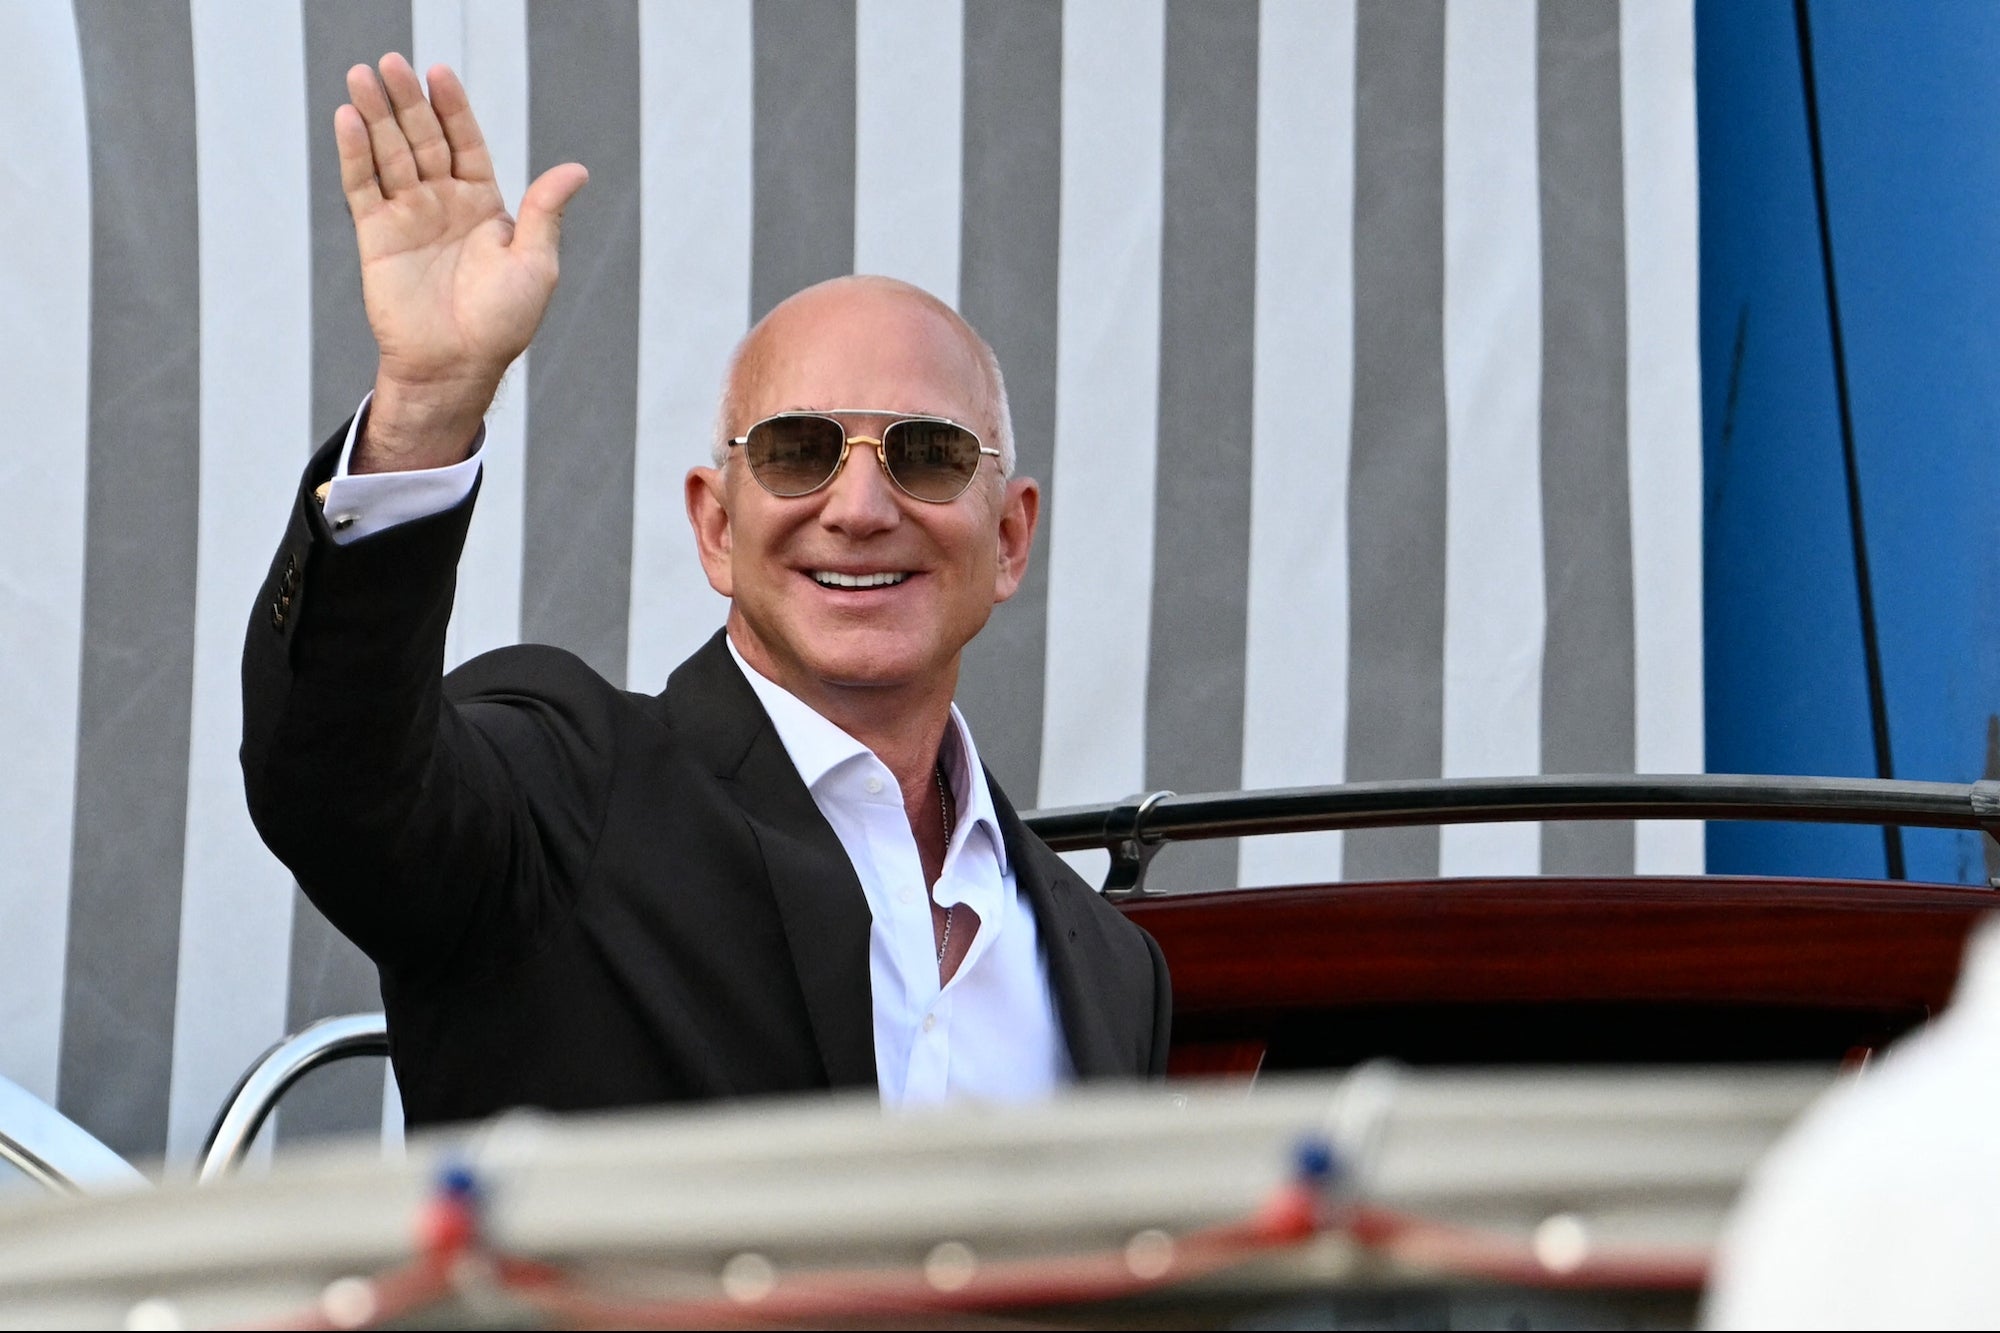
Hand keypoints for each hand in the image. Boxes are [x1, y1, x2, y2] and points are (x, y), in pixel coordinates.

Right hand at [336, 53, 586, 469]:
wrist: (456, 365)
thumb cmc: (502, 323)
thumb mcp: (536, 264)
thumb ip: (546, 212)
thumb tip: (576, 169)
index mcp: (484, 204)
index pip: (465, 142)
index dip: (453, 108)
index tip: (439, 73)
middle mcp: (444, 203)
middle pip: (422, 139)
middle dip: (407, 101)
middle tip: (391, 63)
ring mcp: (408, 216)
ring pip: (389, 154)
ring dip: (375, 115)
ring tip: (362, 76)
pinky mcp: (377, 236)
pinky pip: (363, 187)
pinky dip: (354, 154)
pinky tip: (348, 120)